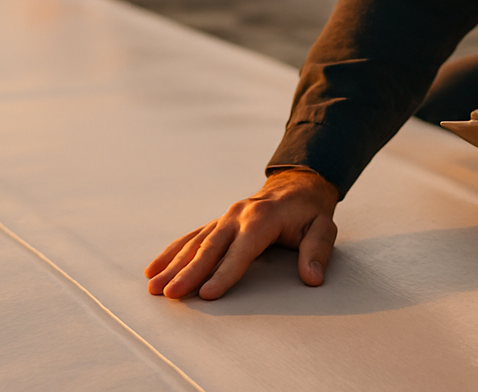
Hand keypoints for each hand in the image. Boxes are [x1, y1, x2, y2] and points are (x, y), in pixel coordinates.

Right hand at [144, 169, 339, 299]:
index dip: (225, 273)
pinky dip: (171, 252)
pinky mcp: (217, 222)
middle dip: (189, 272)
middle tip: (170, 294)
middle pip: (210, 247)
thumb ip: (317, 251)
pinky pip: (191, 237)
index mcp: (262, 218)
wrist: (298, 184)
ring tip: (153, 286)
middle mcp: (238, 216)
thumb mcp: (323, 228)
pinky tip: (154, 268)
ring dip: (173, 265)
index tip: (208, 293)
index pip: (241, 251)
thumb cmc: (310, 211)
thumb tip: (313, 278)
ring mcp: (224, 217)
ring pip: (194, 243)